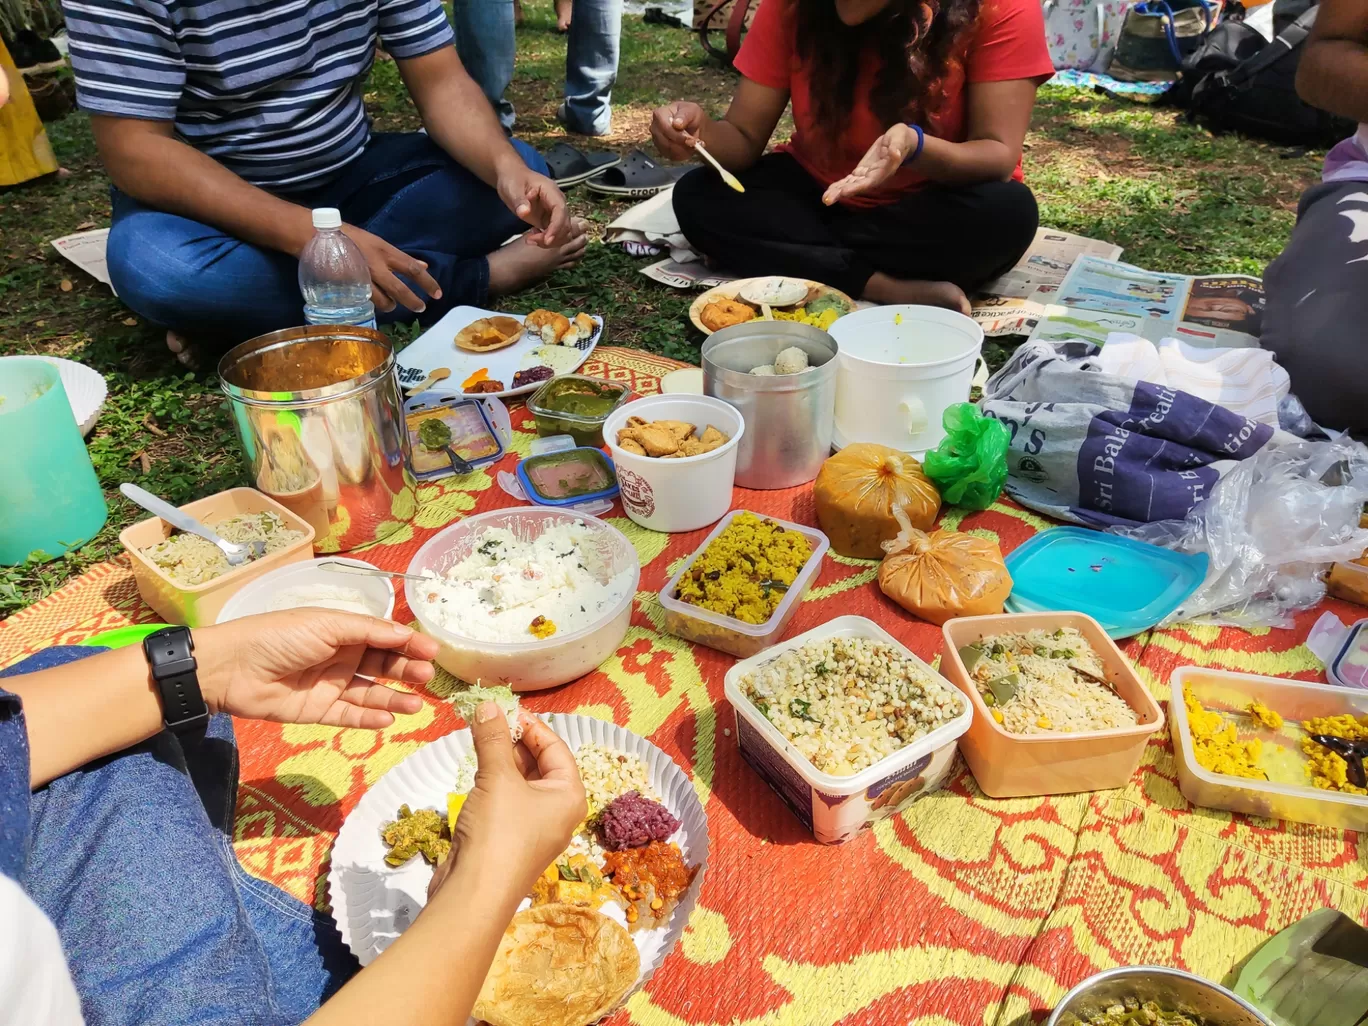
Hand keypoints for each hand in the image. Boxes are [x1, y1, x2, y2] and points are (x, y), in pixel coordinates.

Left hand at [195, 610, 438, 727]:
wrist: (232, 668)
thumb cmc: (280, 636)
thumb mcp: (326, 624)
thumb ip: (367, 630)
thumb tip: (405, 633)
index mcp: (343, 631)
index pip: (384, 637)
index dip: (408, 643)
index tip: (433, 651)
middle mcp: (341, 657)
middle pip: (382, 665)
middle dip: (406, 670)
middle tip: (427, 676)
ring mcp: (331, 686)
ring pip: (370, 694)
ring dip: (394, 698)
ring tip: (417, 705)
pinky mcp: (318, 712)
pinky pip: (349, 716)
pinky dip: (369, 719)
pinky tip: (389, 719)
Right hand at [339, 224, 442, 314]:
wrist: (316, 234)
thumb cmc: (349, 237)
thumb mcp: (378, 243)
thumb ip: (399, 258)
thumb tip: (422, 265)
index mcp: (385, 251)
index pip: (413, 269)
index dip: (428, 282)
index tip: (438, 294)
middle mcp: (376, 265)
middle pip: (400, 290)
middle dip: (413, 302)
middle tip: (421, 308)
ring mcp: (362, 277)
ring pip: (383, 301)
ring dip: (390, 306)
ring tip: (391, 305)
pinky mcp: (349, 286)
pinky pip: (366, 301)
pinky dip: (372, 304)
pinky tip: (371, 302)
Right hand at [428, 707, 585, 903]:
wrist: (474, 895)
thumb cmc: (499, 832)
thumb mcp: (497, 778)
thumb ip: (493, 739)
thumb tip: (487, 705)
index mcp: (569, 795)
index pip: (555, 747)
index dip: (530, 725)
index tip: (505, 708)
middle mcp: (557, 811)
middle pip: (539, 763)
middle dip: (514, 740)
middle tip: (487, 719)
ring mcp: (532, 827)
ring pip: (519, 781)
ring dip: (500, 760)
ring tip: (479, 737)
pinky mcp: (509, 839)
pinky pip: (505, 800)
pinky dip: (492, 782)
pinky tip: (476, 770)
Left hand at [495, 160, 570, 246]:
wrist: (512, 178)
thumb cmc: (513, 179)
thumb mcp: (513, 188)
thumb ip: (520, 200)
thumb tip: (524, 213)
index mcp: (551, 192)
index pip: (561, 211)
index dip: (556, 227)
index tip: (547, 240)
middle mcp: (557, 203)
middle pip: (564, 225)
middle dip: (551, 237)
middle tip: (530, 240)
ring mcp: (554, 213)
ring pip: (562, 233)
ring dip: (549, 241)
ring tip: (530, 240)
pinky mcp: (548, 220)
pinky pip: (554, 235)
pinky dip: (546, 240)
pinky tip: (532, 237)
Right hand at [651, 101, 706, 160]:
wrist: (693, 124)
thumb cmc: (690, 114)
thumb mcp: (692, 110)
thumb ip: (685, 115)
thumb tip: (677, 123)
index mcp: (660, 114)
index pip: (666, 129)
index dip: (679, 136)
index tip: (691, 139)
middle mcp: (655, 128)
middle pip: (666, 142)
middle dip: (683, 145)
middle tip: (696, 143)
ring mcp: (657, 140)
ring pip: (669, 151)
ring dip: (684, 150)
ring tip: (694, 144)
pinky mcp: (662, 150)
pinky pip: (672, 156)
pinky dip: (683, 154)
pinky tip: (689, 148)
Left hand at [822, 124, 918, 205]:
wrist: (900, 141)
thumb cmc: (900, 139)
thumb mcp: (900, 139)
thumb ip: (897, 147)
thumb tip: (895, 153)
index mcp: (883, 171)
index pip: (870, 182)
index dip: (857, 187)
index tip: (844, 191)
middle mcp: (874, 177)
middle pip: (857, 187)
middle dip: (842, 193)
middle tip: (827, 200)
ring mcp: (866, 175)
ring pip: (851, 185)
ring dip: (838, 192)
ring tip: (825, 199)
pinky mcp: (861, 171)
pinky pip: (849, 180)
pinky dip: (839, 185)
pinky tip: (829, 191)